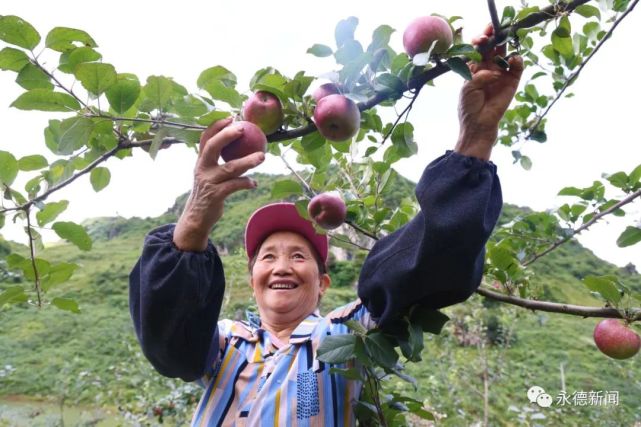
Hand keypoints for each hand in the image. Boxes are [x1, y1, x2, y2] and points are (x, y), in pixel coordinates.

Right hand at [173, 118, 264, 250]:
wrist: (197, 217)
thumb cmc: (208, 192)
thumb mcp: (209, 174)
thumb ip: (220, 161)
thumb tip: (241, 147)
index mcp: (201, 161)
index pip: (205, 139)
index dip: (217, 126)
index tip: (231, 118)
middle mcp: (202, 169)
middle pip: (213, 147)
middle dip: (227, 136)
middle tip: (243, 129)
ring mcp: (208, 182)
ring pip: (229, 168)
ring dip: (248, 161)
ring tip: (262, 156)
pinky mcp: (215, 195)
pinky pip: (234, 186)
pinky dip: (246, 183)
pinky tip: (254, 183)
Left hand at [455, 25, 523, 160]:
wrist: (479, 125)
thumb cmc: (469, 107)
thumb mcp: (468, 88)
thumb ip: (479, 76)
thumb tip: (495, 72)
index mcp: (474, 68)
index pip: (478, 49)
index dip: (480, 40)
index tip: (481, 37)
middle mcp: (488, 68)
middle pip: (493, 46)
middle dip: (494, 36)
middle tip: (495, 31)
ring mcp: (501, 73)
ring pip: (506, 53)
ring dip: (506, 45)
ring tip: (504, 41)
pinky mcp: (512, 81)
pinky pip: (517, 66)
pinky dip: (517, 61)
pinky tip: (513, 60)